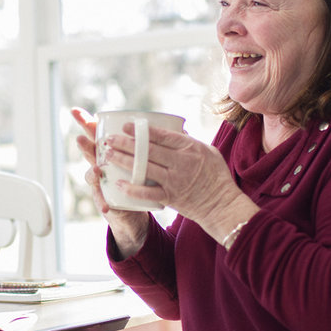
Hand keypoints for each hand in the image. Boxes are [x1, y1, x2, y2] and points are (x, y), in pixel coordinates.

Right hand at [71, 107, 149, 255]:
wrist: (131, 209)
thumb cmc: (135, 179)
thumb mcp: (140, 159)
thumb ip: (149, 143)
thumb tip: (173, 125)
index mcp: (108, 151)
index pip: (95, 134)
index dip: (84, 122)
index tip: (74, 110)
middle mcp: (100, 165)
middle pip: (90, 152)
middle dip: (84, 146)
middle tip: (80, 139)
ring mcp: (100, 183)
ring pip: (92, 176)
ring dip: (92, 173)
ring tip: (95, 170)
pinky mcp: (104, 199)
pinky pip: (102, 201)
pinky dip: (103, 203)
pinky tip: (106, 205)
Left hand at [98, 118, 255, 239]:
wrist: (221, 205)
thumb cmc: (216, 176)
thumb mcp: (208, 151)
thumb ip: (189, 141)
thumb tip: (174, 130)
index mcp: (190, 148)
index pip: (161, 135)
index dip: (140, 130)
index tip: (124, 126)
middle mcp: (181, 162)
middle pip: (147, 150)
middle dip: (125, 143)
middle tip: (108, 139)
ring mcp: (174, 180)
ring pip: (144, 168)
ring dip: (123, 161)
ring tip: (108, 155)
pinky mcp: (170, 197)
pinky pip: (147, 193)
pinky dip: (132, 188)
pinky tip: (119, 183)